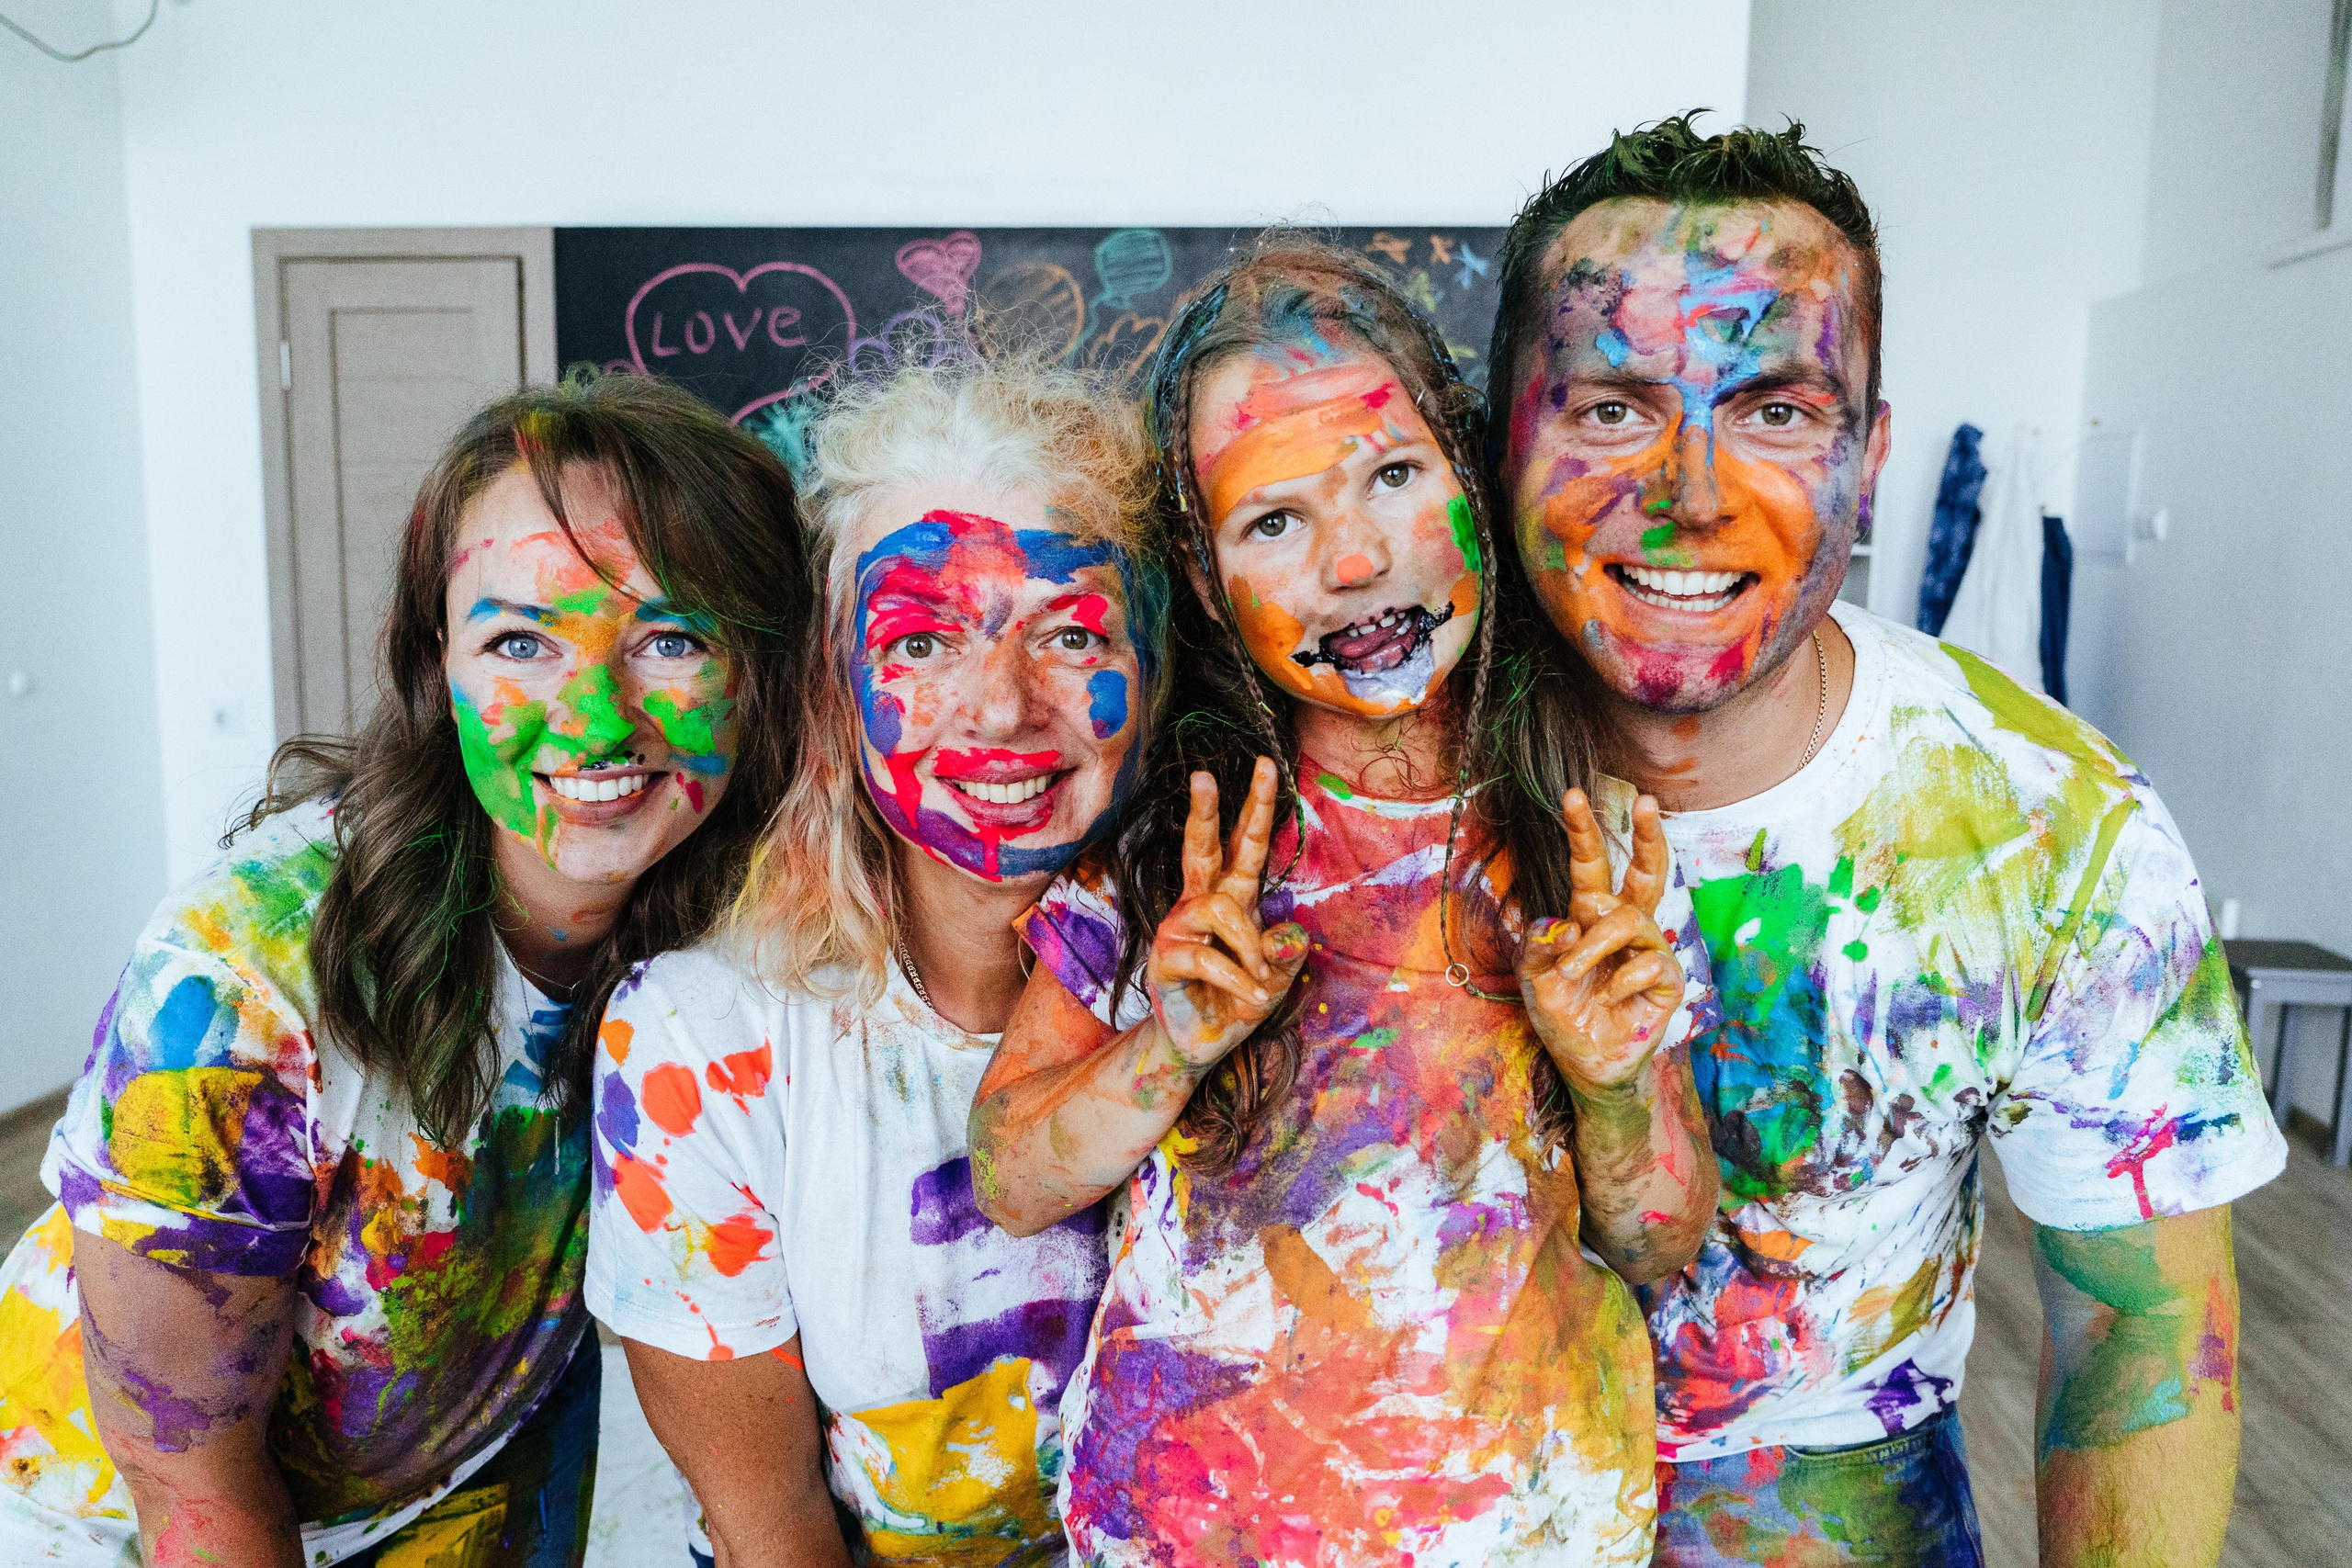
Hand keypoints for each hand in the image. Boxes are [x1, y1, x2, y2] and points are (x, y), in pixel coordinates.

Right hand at [1147, 759, 1309, 1068]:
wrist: (1202, 1045)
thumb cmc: (1239, 1001)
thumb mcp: (1277, 978)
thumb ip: (1288, 953)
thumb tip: (1293, 931)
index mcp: (1234, 898)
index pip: (1246, 845)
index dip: (1256, 806)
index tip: (1267, 764)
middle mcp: (1203, 904)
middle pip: (1202, 847)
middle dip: (1205, 811)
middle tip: (1202, 775)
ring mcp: (1179, 928)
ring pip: (1220, 911)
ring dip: (1249, 948)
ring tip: (1261, 981)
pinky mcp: (1165, 958)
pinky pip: (1207, 957)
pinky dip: (1238, 980)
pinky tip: (1251, 998)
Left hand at [1518, 788, 1683, 1093]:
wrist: (1583, 1062)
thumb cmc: (1560, 1012)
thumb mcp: (1533, 975)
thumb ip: (1540, 943)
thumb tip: (1568, 921)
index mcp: (1589, 915)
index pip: (1591, 865)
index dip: (1583, 831)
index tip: (1572, 795)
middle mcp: (1623, 926)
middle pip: (1645, 872)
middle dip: (1647, 836)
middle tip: (1645, 802)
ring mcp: (1648, 950)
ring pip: (1632, 919)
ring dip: (1596, 944)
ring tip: (1572, 971)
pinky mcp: (1666, 979)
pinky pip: (1650, 961)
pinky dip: (1621, 979)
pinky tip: (1609, 997)